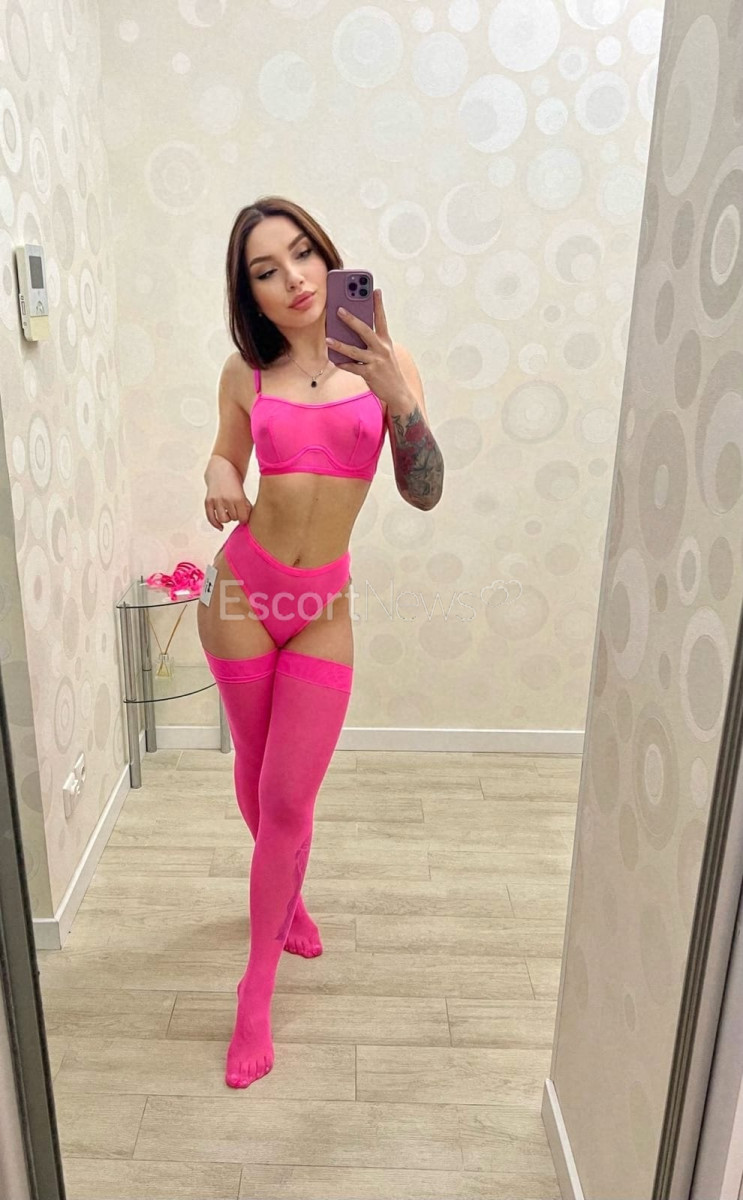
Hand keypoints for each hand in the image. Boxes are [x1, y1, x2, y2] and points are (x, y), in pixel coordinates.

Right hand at [204, 463, 251, 530]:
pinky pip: (210, 517)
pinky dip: (216, 524)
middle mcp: (227, 500)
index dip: (244, 518)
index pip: (243, 518)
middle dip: (236, 515)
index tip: (244, 516)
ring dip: (227, 518)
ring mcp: (216, 500)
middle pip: (234, 518)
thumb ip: (245, 506)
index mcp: (238, 498)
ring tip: (229, 511)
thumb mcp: (243, 493)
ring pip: (223, 520)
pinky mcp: (208, 501)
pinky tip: (221, 528)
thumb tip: (245, 520)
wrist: (221, 468)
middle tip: (236, 509)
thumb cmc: (234, 481)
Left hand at [325, 288, 405, 405]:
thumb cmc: (388, 370)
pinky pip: (353, 367)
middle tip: (339, 309)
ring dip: (340, 344)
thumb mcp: (384, 353)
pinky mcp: (370, 374)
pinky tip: (335, 360)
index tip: (375, 290)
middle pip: (365, 330)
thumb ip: (371, 342)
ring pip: (355, 351)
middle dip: (351, 319)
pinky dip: (343, 364)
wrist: (398, 392)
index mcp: (386, 341)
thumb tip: (351, 334)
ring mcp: (376, 361)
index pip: (381, 319)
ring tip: (328, 339)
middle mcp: (381, 349)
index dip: (378, 304)